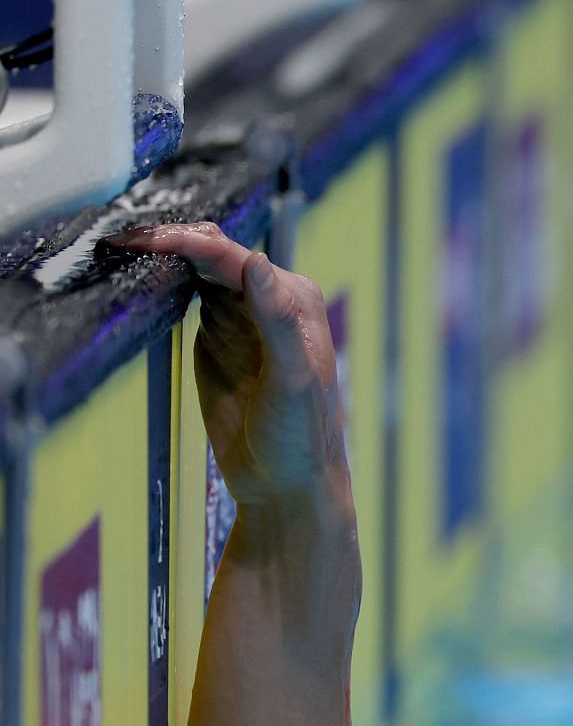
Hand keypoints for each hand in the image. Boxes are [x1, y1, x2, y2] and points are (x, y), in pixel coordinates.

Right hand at [106, 223, 345, 512]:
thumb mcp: (293, 380)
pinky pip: (187, 296)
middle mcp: (270, 301)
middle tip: (119, 241)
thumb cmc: (301, 438)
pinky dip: (162, 282)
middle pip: (213, 255)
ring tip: (119, 248)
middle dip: (169, 241)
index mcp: (294, 301)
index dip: (187, 243)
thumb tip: (255, 261)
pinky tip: (134, 274)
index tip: (143, 240)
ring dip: (163, 256)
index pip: (234, 258)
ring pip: (198, 269)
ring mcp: (240, 318)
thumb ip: (277, 321)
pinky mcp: (216, 338)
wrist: (286, 484)